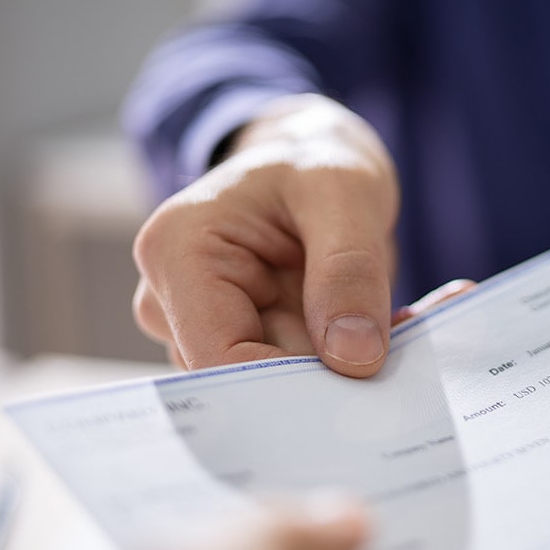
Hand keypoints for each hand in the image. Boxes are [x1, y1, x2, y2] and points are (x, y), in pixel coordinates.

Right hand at [133, 95, 399, 374]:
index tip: (360, 386)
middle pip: (237, 379)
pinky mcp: (220, 343)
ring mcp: (188, 326)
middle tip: (384, 352)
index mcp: (175, 252)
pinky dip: (323, 367)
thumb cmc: (315, 163)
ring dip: (324, 370)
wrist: (306, 163)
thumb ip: (348, 271)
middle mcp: (165, 298)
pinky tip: (353, 334)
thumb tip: (354, 357)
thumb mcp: (345, 193)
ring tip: (370, 326)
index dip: (288, 385)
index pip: (219, 358)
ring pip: (262, 387)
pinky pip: (276, 381)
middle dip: (314, 376)